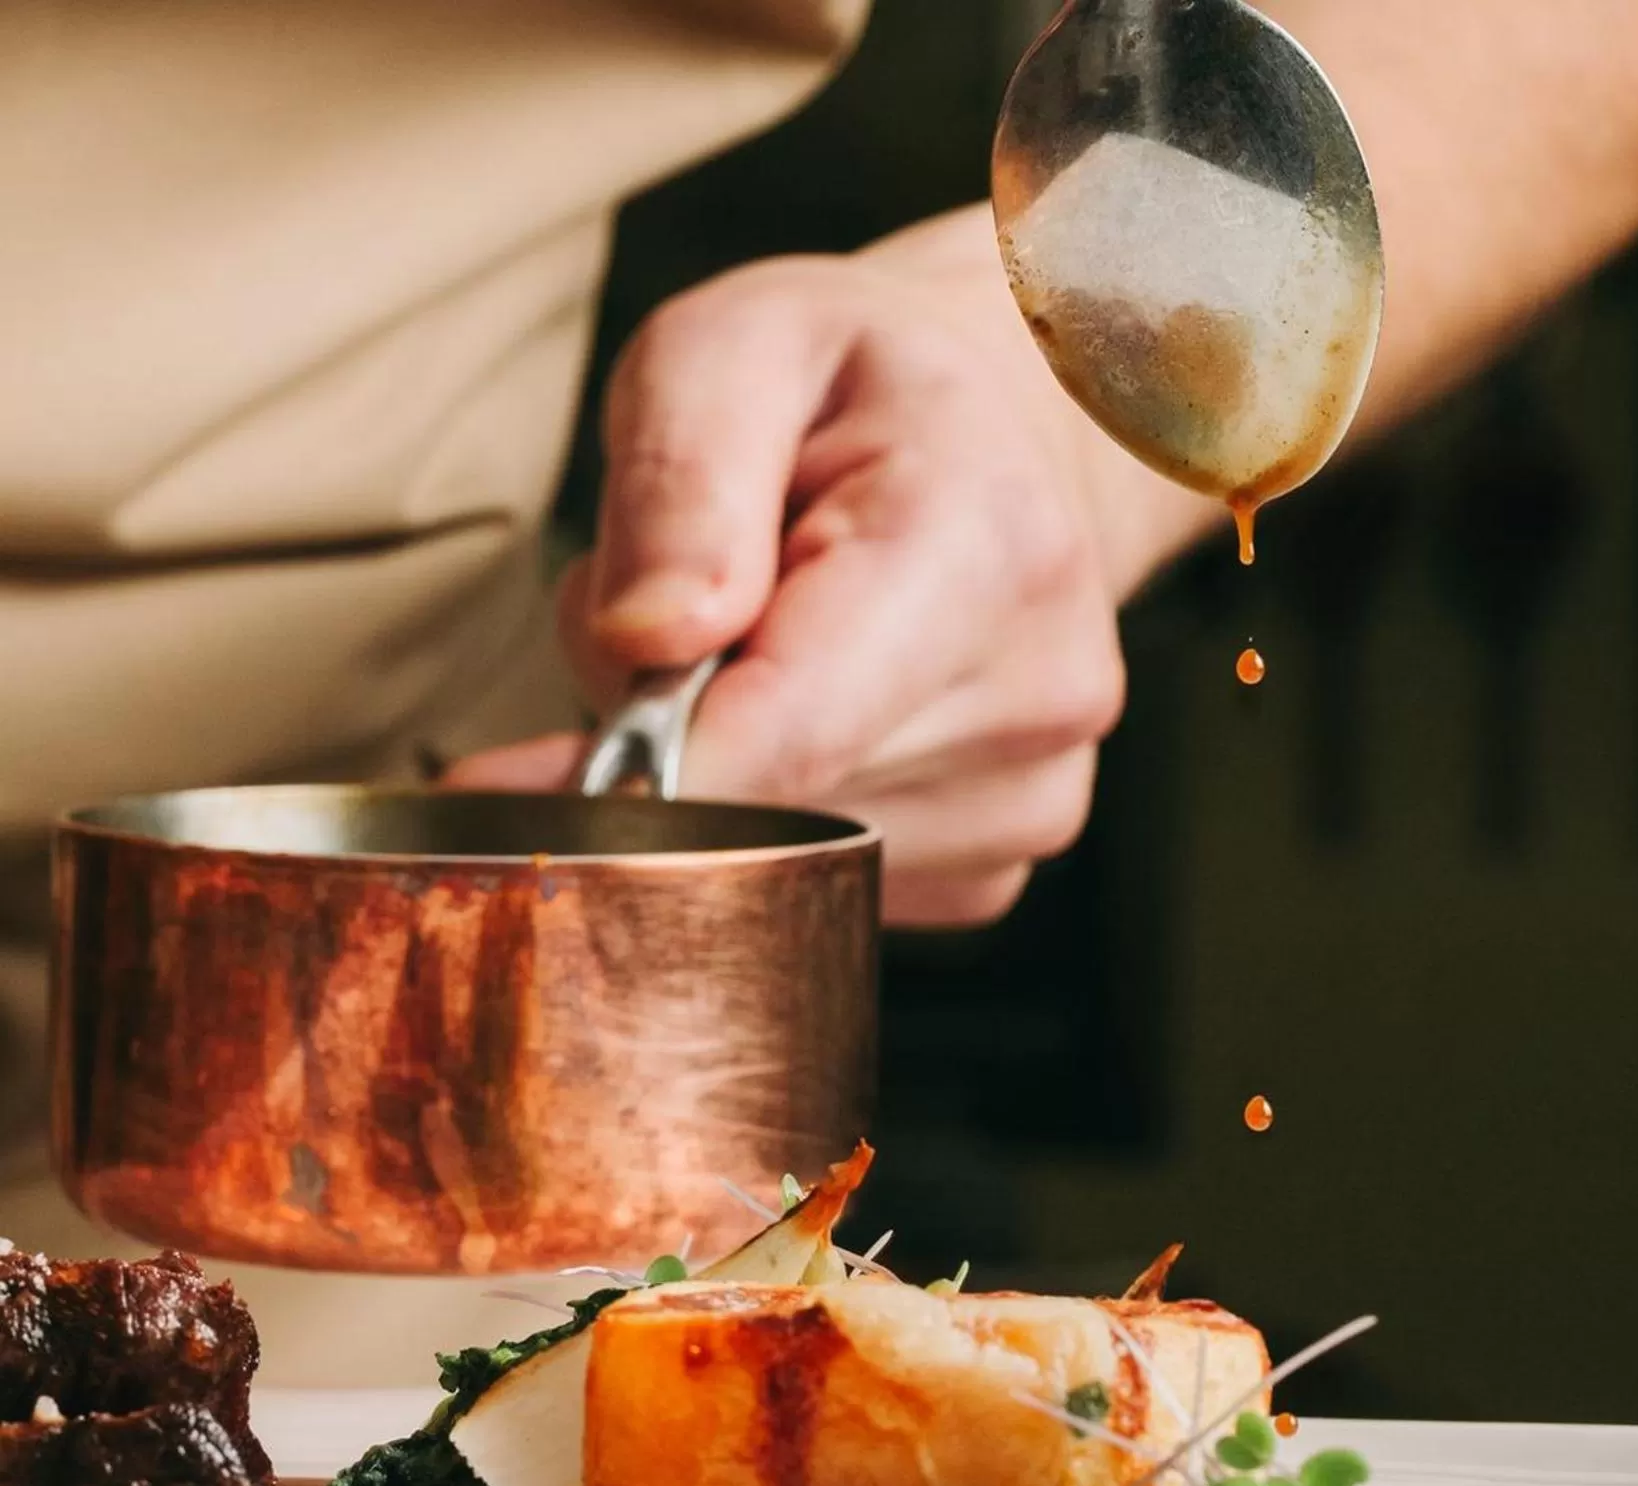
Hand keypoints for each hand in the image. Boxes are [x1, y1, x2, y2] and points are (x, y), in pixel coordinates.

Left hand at [448, 214, 1203, 925]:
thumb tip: (645, 641)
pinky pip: (821, 888)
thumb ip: (678, 477)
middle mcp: (1040, 688)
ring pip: (779, 859)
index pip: (792, 731)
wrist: (1009, 436)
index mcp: (986, 542)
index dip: (629, 779)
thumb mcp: (734, 346)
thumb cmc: (857, 386)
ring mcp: (1034, 793)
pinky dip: (774, 816)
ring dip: (715, 780)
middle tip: (661, 623)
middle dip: (662, 741)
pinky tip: (808, 714)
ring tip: (756, 648)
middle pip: (764, 804)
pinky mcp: (999, 863)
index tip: (499, 789)